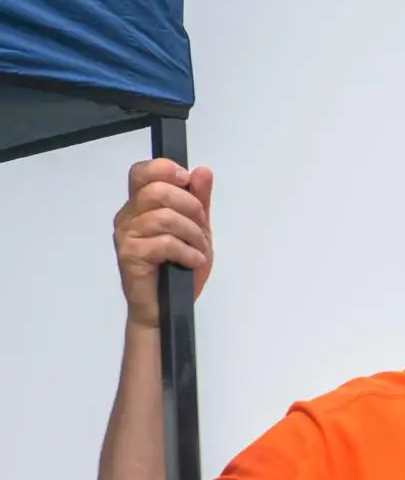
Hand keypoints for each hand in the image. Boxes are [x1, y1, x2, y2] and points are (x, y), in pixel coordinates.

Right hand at [112, 159, 213, 328]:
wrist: (168, 309)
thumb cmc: (178, 270)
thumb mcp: (197, 231)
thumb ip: (199, 201)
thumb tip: (202, 171)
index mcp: (140, 206)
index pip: (142, 172)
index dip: (164, 169)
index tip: (186, 180)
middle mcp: (128, 217)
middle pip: (157, 191)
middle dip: (190, 207)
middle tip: (201, 227)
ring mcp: (126, 236)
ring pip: (164, 218)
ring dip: (192, 234)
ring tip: (199, 250)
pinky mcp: (130, 256)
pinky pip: (164, 243)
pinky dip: (188, 252)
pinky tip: (193, 262)